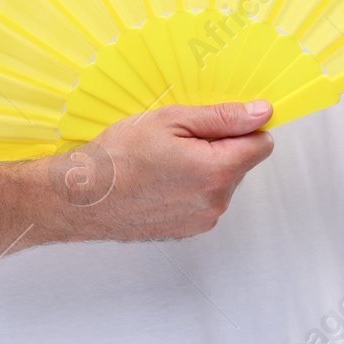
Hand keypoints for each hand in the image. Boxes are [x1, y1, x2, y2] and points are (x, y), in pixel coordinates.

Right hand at [45, 100, 275, 241]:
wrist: (81, 197)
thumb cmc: (117, 157)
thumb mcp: (171, 120)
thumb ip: (223, 117)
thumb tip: (261, 113)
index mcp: (216, 170)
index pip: (262, 144)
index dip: (243, 127)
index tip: (219, 122)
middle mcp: (215, 201)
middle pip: (242, 163)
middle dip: (220, 147)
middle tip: (179, 140)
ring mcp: (202, 219)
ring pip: (223, 182)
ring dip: (205, 168)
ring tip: (165, 161)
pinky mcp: (189, 230)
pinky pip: (205, 200)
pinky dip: (191, 187)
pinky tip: (161, 180)